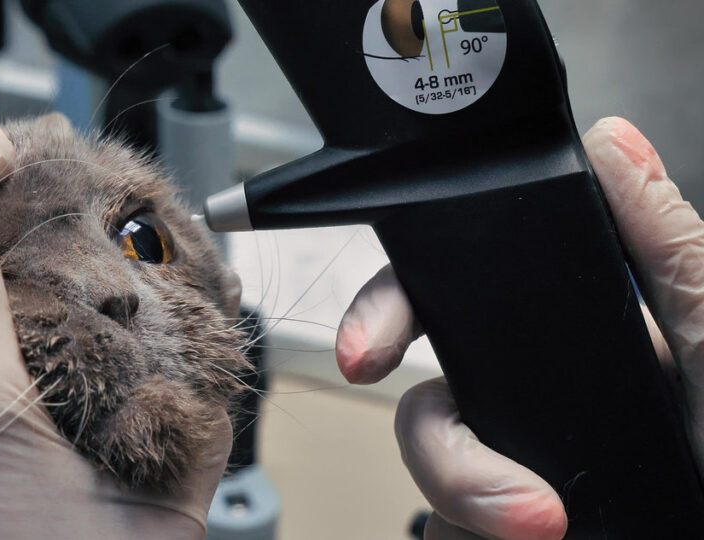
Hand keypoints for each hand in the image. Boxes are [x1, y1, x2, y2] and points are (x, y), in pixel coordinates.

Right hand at [336, 117, 694, 538]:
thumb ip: (667, 249)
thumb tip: (614, 144)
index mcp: (570, 338)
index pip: (454, 297)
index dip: (392, 309)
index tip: (366, 349)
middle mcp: (525, 397)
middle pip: (422, 392)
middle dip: (430, 436)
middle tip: (468, 479)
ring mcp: (503, 465)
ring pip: (426, 467)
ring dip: (466, 495)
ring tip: (542, 525)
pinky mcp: (488, 526)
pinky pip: (442, 526)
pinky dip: (468, 530)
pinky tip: (518, 537)